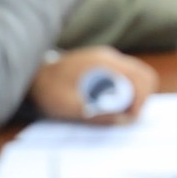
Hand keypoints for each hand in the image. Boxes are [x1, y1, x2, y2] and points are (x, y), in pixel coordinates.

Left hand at [31, 47, 157, 123]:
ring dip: (137, 95)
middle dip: (142, 98)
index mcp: (103, 62)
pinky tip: (115, 105)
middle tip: (129, 116)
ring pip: (138, 75)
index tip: (131, 116)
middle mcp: (110, 57)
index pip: (138, 77)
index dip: (140, 99)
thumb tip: (123, 120)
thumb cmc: (47, 90)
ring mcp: (108, 59)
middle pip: (143, 74)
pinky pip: (128, 77)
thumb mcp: (68, 106)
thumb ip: (96, 113)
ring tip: (123, 113)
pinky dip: (129, 92)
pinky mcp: (105, 65)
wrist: (33, 76)